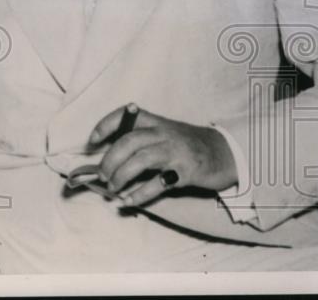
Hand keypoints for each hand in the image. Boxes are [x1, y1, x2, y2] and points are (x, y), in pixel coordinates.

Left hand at [87, 105, 237, 207]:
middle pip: (129, 141)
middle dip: (110, 159)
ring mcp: (175, 152)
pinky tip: (129, 201)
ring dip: (121, 176)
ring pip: (141, 160)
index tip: (92, 141)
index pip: (125, 115)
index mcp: (155, 122)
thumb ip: (141, 139)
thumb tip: (109, 159)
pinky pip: (158, 184)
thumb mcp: (165, 133)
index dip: (105, 125)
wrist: (225, 153)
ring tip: (112, 189)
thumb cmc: (187, 144)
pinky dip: (140, 194)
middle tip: (102, 175)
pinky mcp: (186, 172)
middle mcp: (164, 133)